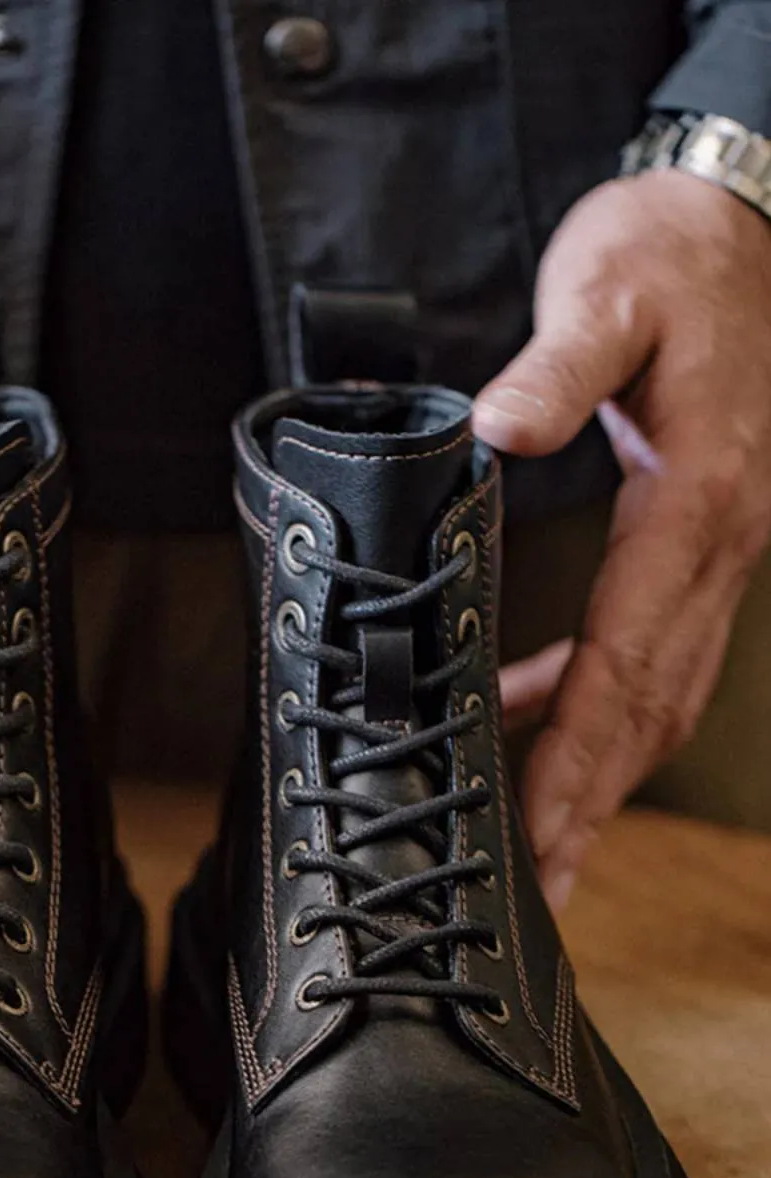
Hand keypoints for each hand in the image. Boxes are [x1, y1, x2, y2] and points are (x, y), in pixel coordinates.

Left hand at [474, 170, 770, 910]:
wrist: (745, 222)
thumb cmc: (673, 258)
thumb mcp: (607, 293)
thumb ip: (557, 366)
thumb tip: (498, 431)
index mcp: (698, 501)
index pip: (625, 662)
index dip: (576, 758)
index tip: (537, 836)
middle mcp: (722, 545)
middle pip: (649, 707)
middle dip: (591, 805)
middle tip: (538, 888)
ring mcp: (721, 550)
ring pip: (659, 693)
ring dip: (599, 772)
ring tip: (538, 838)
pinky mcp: (701, 541)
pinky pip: (652, 648)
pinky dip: (593, 697)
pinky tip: (532, 710)